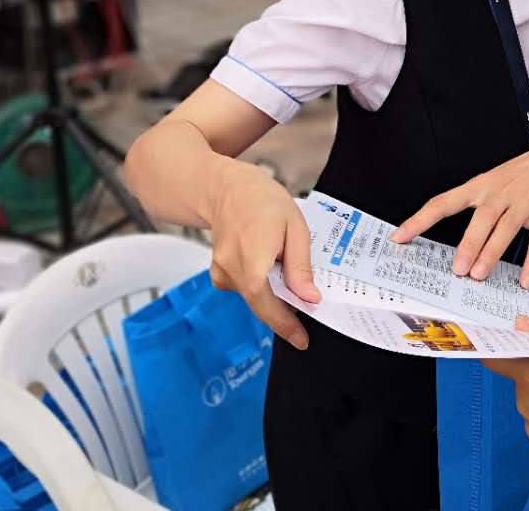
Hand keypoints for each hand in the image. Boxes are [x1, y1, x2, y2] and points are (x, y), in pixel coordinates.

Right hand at [208, 165, 321, 349]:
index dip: (283, 322)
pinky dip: (261, 286)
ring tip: (284, 267)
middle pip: (260, 302)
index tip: (301, 340)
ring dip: (274, 294)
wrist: (228, 189)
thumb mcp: (295, 226)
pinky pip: (246, 290)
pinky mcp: (218, 274)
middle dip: (285, 313)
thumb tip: (309, 298)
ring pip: (254, 297)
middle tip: (306, 316)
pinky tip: (268, 265)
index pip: (263, 298)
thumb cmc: (264, 202)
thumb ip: (300, 265)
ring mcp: (221, 271)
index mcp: (252, 251)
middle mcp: (231, 265)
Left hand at [392, 141, 528, 287]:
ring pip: (506, 230)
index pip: (444, 202)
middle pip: (481, 219)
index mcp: (480, 186)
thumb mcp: (493, 181)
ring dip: (492, 254)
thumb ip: (475, 206)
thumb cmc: (521, 176)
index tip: (399, 237)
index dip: (420, 220)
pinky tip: (524, 280)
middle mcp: (500, 193)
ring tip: (479, 275)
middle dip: (468, 245)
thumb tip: (456, 242)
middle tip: (456, 269)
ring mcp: (524, 203)